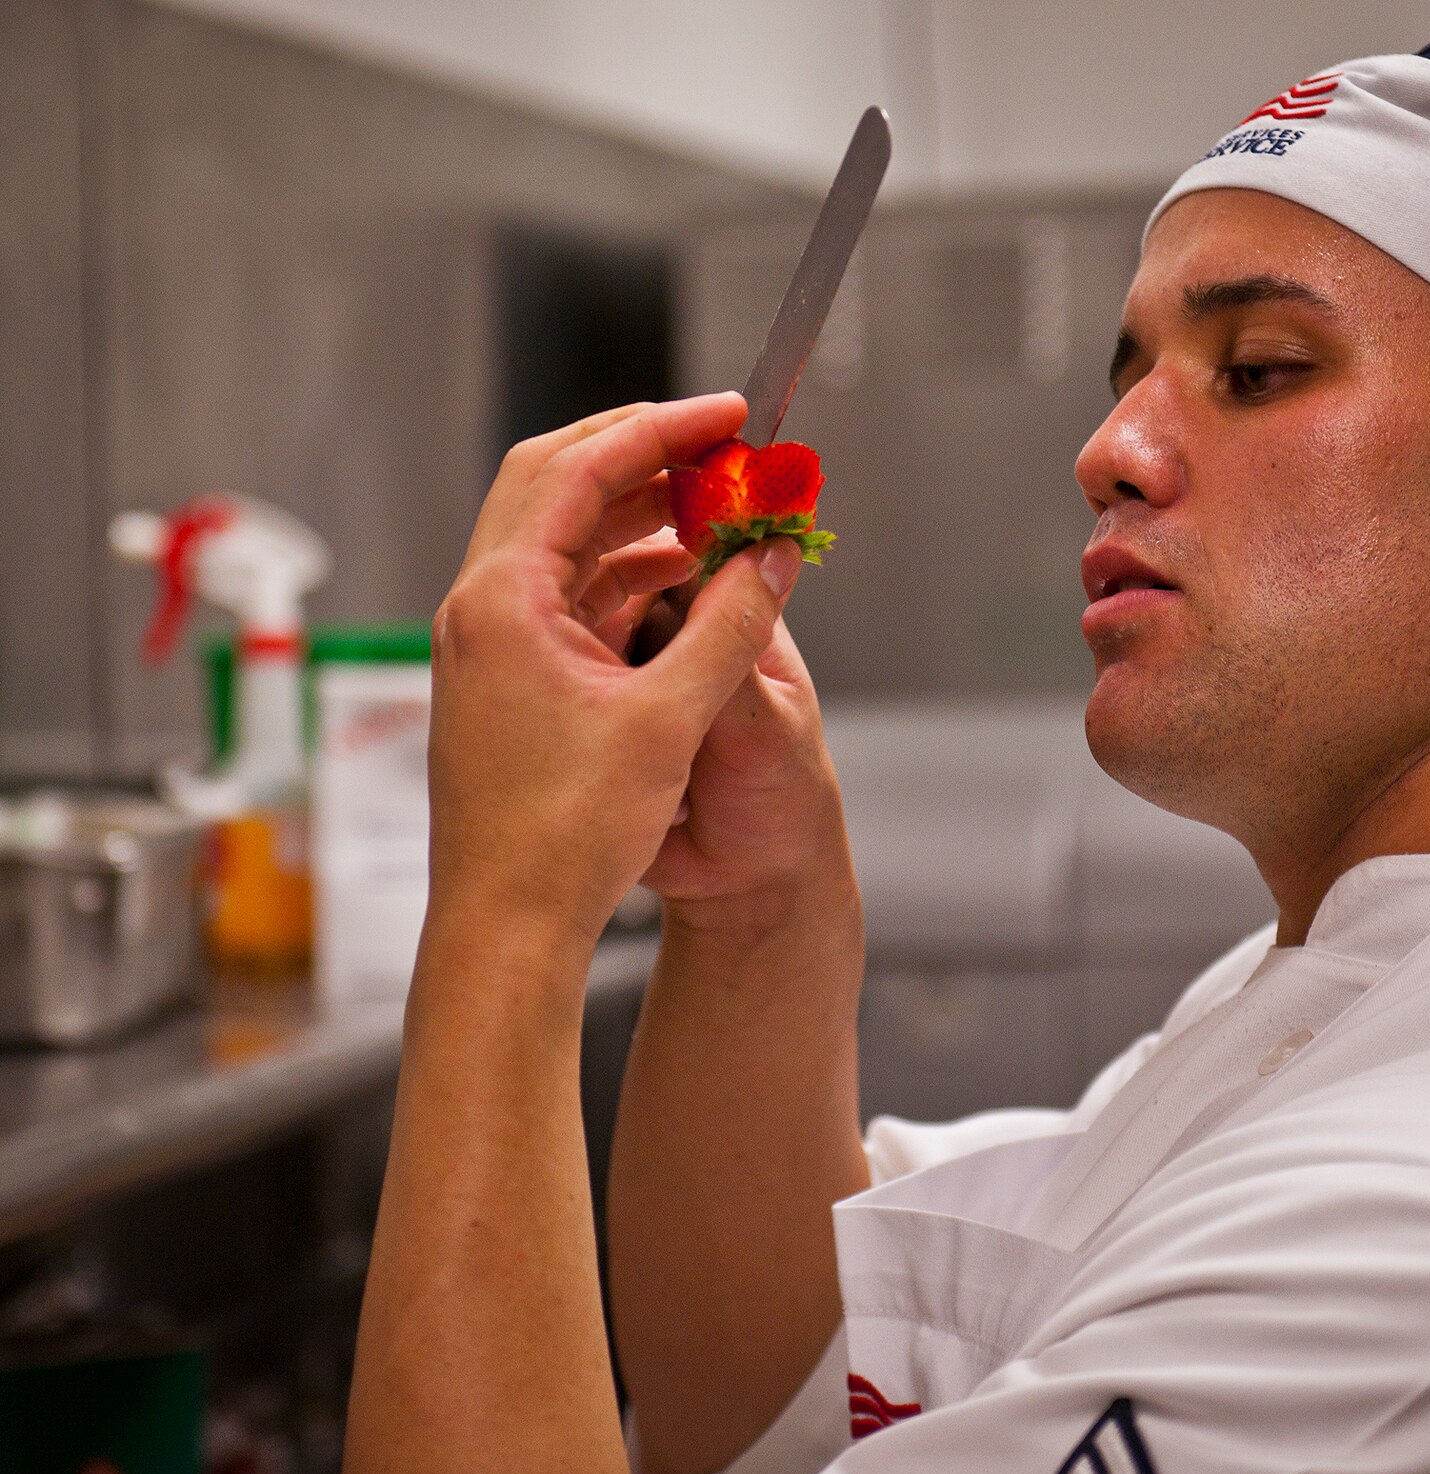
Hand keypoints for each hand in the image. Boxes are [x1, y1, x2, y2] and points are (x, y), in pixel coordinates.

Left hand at [425, 394, 802, 951]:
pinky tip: (682, 580)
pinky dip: (624, 574)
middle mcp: (481, 608)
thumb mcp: (669, 720)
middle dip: (642, 455)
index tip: (726, 414)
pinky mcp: (509, 678)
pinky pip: (568, 595)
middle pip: (556, 483)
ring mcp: (489, 643)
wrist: (506, 927)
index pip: (578, 469)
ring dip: (637, 516)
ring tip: (716, 508)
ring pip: (563, 540)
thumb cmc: (563, 838)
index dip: (661, 429)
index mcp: (502, 600)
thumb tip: (773, 557)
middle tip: (718, 443)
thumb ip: (729, 626)